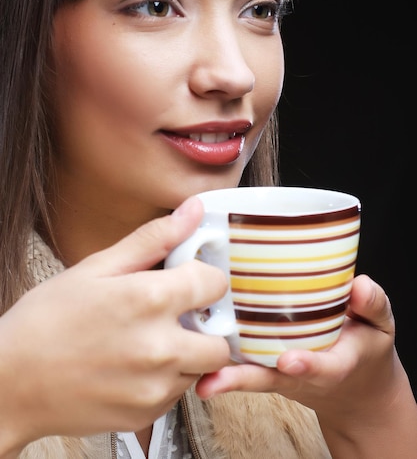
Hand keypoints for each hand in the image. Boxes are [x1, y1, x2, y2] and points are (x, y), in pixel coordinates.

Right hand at [0, 197, 229, 453]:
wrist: (11, 383)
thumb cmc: (47, 320)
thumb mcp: (97, 267)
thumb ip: (153, 238)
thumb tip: (193, 210)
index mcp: (151, 300)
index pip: (216, 284)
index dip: (204, 277)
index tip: (187, 279)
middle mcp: (161, 348)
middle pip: (221, 337)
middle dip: (206, 324)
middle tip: (176, 315)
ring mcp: (155, 387)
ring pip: (202, 367)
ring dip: (188, 352)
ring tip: (149, 340)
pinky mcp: (147, 416)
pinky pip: (178, 392)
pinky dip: (167, 378)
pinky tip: (135, 365)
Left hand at [196, 274, 416, 456]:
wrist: (353, 385)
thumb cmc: (363, 350)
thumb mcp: (380, 327)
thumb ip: (373, 306)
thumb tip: (360, 286)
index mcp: (334, 366)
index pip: (322, 368)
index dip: (306, 365)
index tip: (289, 361)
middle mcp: (299, 372)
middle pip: (270, 377)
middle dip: (244, 377)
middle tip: (217, 379)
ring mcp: (279, 372)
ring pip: (250, 374)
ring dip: (225, 376)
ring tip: (201, 377)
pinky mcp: (265, 365)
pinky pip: (242, 364)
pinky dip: (220, 365)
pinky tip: (194, 353)